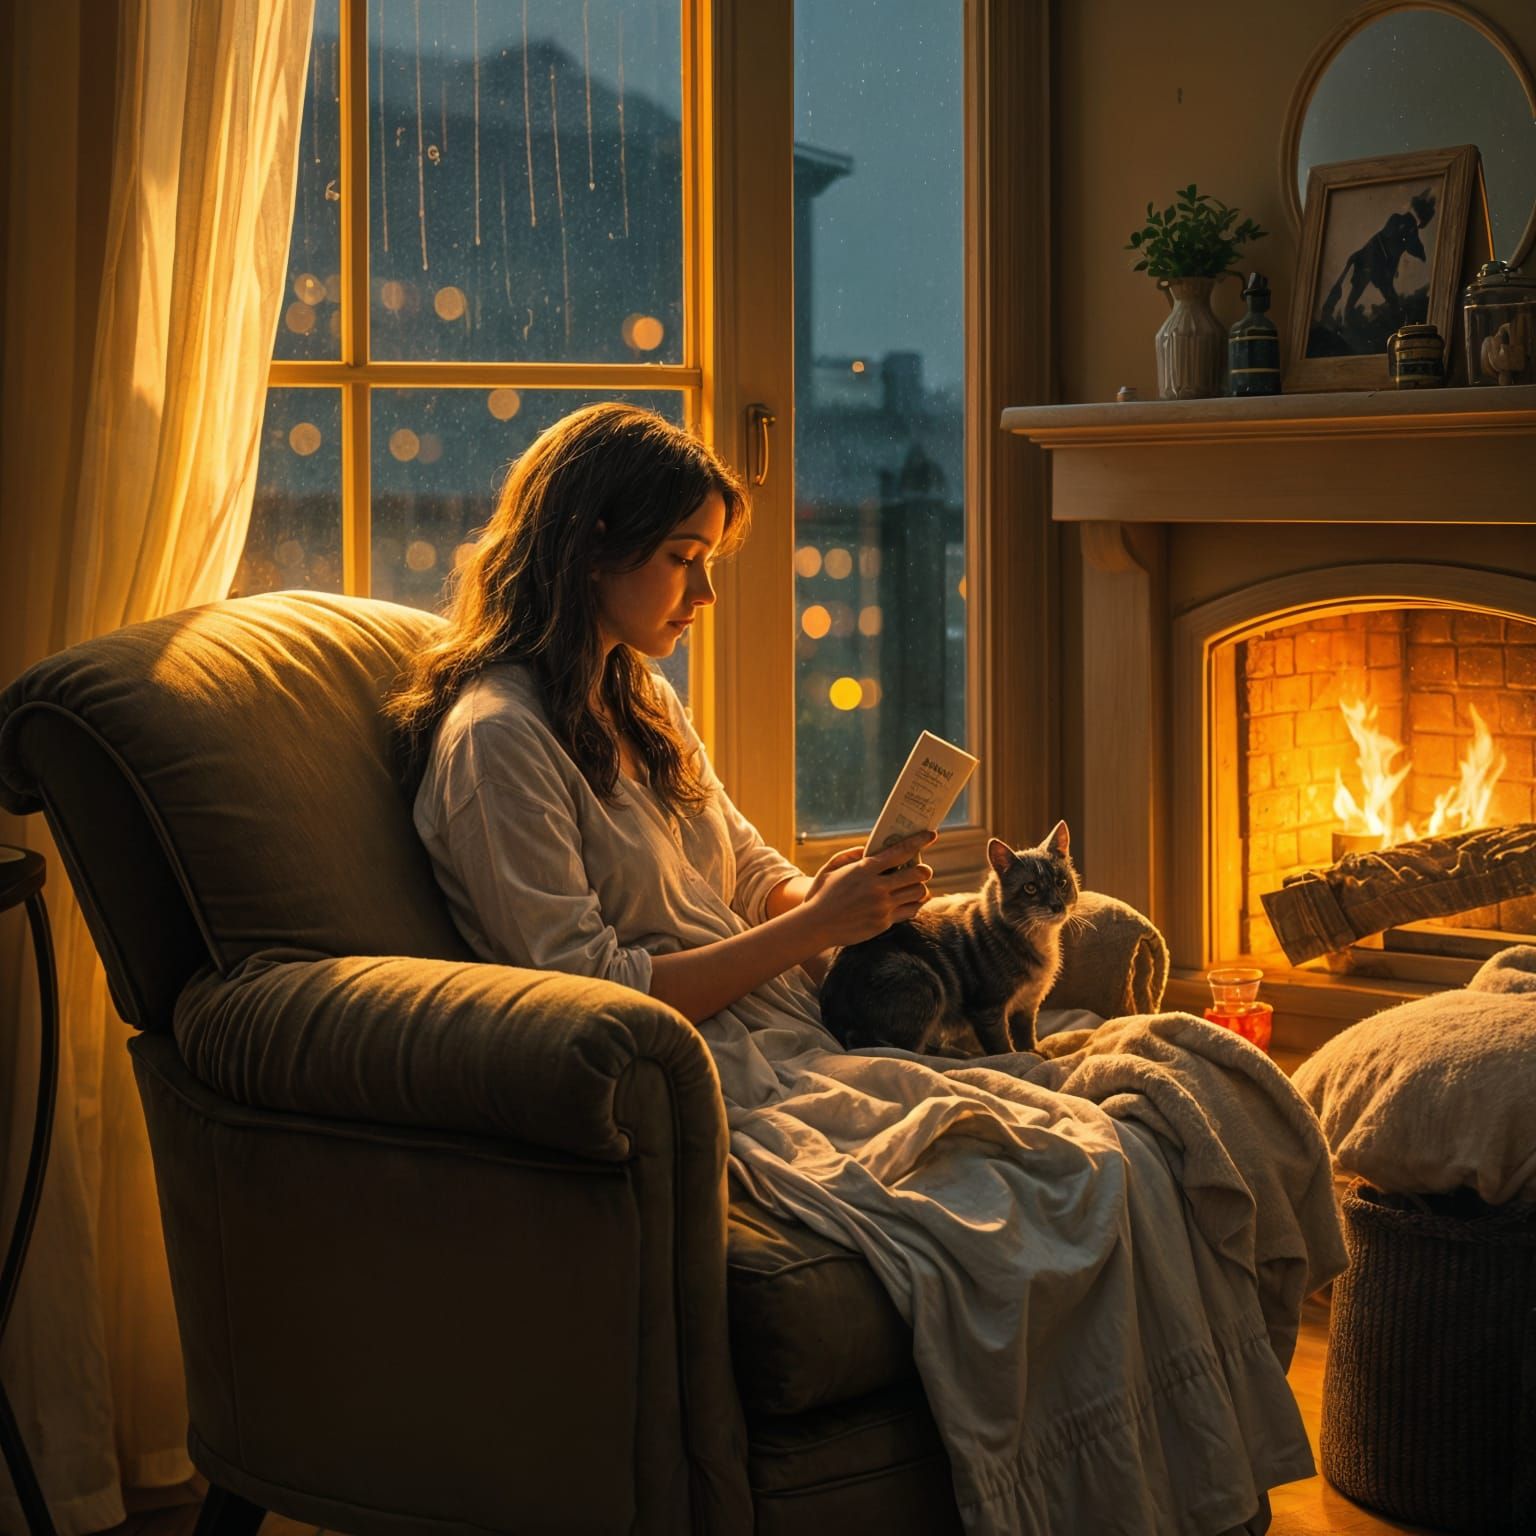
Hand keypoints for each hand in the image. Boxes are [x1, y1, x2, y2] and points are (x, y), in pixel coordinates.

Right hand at [800, 831, 934, 947]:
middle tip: (922, 870)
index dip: (918, 841)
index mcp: (865, 870)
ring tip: (914, 886)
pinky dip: (914, 904)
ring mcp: (882, 906)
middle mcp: (877, 887)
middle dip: (924, 870)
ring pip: (918, 893)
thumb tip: (868, 849)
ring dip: (919, 888)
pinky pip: (910, 911)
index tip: (931, 835)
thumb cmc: (821, 895)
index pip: (899, 851)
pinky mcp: (884, 923)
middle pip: (917, 874)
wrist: (816, 926)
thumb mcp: (830, 868)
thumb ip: (850, 855)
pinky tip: (909, 901)